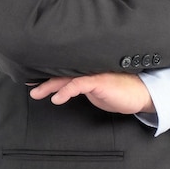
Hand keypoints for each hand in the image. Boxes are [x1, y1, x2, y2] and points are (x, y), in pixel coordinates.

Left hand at [29, 73, 155, 114]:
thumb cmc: (120, 92)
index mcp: (87, 71)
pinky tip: (57, 98)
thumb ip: (83, 87)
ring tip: (37, 93)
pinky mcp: (99, 81)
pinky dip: (66, 91)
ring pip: (67, 77)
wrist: (141, 94)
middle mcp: (88, 70)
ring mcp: (94, 74)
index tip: (33, 80)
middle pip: (62, 73)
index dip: (48, 76)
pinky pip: (79, 84)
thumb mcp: (97, 91)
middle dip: (44, 80)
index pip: (64, 72)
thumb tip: (66, 91)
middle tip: (29, 86)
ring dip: (50, 86)